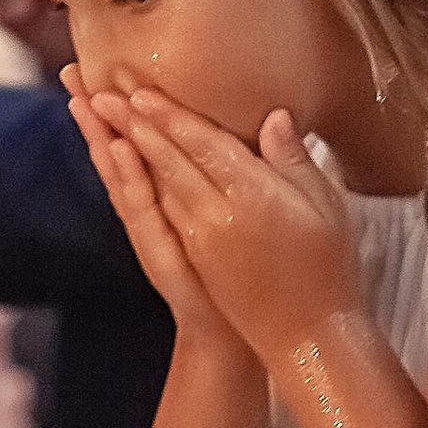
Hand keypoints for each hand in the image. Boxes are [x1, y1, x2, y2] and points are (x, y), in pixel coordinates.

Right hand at [64, 70, 227, 334]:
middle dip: (95, 109)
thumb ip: (225, 169)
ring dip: (99, 135)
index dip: (123, 103)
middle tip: (71, 69)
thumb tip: (245, 122)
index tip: (106, 62)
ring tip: (82, 97)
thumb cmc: (237, 269)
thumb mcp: (235, 208)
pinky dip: (126, 177)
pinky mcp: (157, 249)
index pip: (141, 137)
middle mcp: (151, 204)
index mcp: (170, 189)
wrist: (231, 329)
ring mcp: (149, 227)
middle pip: (117, 148)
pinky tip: (116, 149)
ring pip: (118, 173)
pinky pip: (138, 207)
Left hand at [119, 92, 361, 362]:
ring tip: (101, 117)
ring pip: (158, 182)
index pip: (204, 145)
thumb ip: (294, 160)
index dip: (170, 115)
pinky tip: (126, 162)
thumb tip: (274, 115)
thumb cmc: (327, 268)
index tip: (140, 90)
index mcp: (254, 197)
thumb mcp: (326, 209)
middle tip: (100, 90)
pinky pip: (162, 209)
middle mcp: (218, 216)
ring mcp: (201, 239)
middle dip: (132, 123)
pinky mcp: (195, 256)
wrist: (306, 338)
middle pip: (169, 160)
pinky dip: (139, 181)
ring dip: (126, 147)